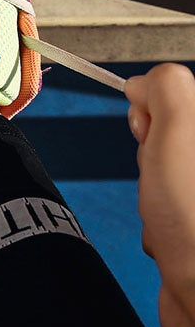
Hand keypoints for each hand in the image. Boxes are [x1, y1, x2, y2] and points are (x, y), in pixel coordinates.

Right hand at [125, 63, 194, 326]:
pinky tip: (170, 241)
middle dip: (152, 155)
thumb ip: (165, 90)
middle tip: (160, 175)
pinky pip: (166, 215)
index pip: (184, 99)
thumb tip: (142, 85)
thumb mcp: (180, 129)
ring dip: (152, 194)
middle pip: (174, 139)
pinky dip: (158, 226)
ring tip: (166, 217)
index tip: (148, 130)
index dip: (158, 109)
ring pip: (165, 178)